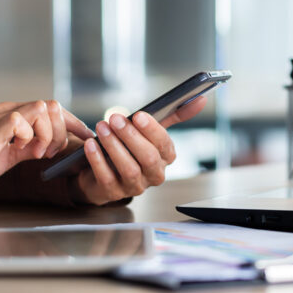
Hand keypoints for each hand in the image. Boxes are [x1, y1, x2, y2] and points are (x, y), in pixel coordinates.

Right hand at [0, 100, 92, 209]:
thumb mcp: (12, 154)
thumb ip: (33, 146)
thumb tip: (59, 148)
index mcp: (12, 114)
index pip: (52, 109)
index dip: (74, 123)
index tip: (87, 138)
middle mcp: (7, 110)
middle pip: (52, 106)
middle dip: (62, 132)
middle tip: (49, 153)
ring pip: (42, 109)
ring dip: (48, 135)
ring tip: (36, 153)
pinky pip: (22, 121)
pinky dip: (30, 137)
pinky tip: (21, 150)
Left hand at [71, 96, 206, 204]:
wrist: (101, 171)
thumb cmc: (129, 147)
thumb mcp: (150, 131)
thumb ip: (174, 115)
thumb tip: (202, 99)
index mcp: (165, 158)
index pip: (164, 145)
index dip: (152, 130)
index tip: (138, 114)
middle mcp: (153, 175)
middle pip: (147, 158)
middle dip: (130, 136)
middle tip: (114, 118)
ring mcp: (134, 186)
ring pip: (128, 168)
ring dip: (113, 146)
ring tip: (101, 127)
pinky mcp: (112, 193)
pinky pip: (106, 177)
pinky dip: (97, 159)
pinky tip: (90, 144)